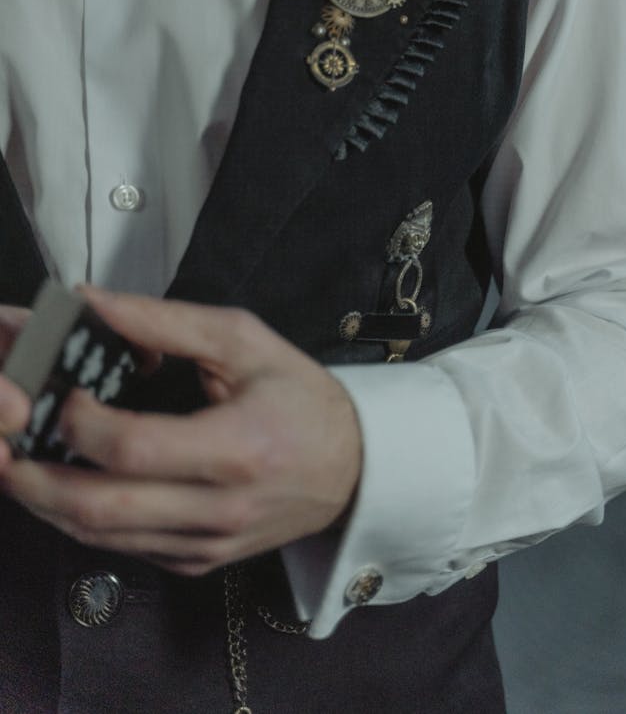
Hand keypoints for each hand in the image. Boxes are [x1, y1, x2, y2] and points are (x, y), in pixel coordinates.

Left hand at [0, 287, 362, 574]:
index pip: (133, 449)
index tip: (58, 394)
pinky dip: (83, 518)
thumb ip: (164, 320)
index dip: (79, 424)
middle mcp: (220, 509)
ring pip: (100, 538)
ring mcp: (206, 545)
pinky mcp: (198, 562)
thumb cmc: (300, 397)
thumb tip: (90, 301)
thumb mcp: (243, 340)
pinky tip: (67, 485)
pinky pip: (123, 549)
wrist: (353, 468)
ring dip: (45, 501)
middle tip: (4, 443)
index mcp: (238, 448)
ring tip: (19, 461)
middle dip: (34, 477)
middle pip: (100, 508)